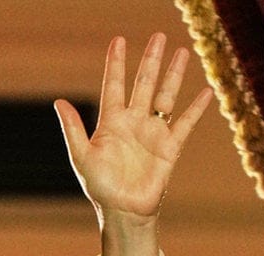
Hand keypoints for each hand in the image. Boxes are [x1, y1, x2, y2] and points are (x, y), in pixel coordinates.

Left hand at [55, 34, 212, 255]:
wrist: (123, 210)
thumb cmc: (100, 186)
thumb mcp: (82, 155)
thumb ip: (72, 128)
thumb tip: (58, 101)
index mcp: (111, 123)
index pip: (114, 86)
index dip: (116, 64)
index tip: (118, 41)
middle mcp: (133, 123)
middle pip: (143, 84)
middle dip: (150, 61)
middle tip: (158, 36)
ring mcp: (153, 133)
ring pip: (165, 96)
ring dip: (173, 75)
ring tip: (182, 52)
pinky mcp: (170, 147)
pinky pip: (185, 123)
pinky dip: (196, 108)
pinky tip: (205, 92)